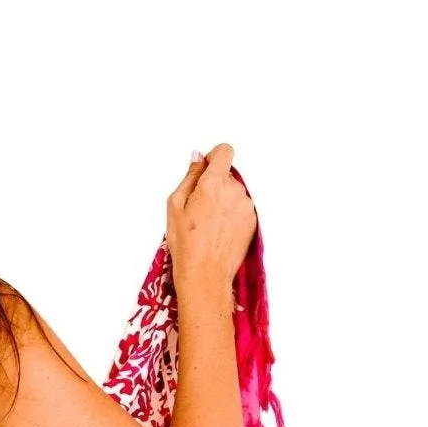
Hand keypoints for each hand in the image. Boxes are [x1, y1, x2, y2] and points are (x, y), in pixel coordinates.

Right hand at [165, 143, 256, 289]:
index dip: (213, 157)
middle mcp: (235, 190)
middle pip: (227, 175)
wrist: (205, 275)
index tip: (205, 170)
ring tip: (208, 225)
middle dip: (214, 186)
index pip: (224, 151)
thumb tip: (197, 157)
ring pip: (234, 193)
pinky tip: (218, 232)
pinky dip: (231, 215)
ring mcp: (246, 206)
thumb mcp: (175, 206)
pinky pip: (241, 209)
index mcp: (214, 183)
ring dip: (223, 201)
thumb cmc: (186, 244)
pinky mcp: (253, 221)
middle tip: (198, 210)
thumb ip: (190, 176)